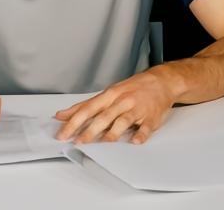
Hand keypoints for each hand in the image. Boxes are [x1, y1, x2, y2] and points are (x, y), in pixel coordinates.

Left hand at [53, 71, 174, 144]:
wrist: (161, 81)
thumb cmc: (132, 89)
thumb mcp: (108, 93)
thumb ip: (86, 106)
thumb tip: (63, 115)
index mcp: (109, 95)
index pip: (88, 108)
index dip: (74, 121)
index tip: (63, 133)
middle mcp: (121, 101)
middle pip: (103, 116)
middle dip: (90, 130)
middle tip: (78, 142)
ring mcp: (137, 108)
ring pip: (123, 120)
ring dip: (113, 132)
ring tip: (104, 142)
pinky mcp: (151, 117)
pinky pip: (146, 127)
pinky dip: (140, 134)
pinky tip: (135, 141)